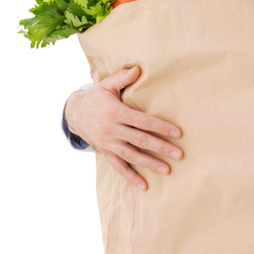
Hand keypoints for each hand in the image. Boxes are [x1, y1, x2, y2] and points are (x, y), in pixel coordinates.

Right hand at [64, 66, 182, 189]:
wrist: (74, 113)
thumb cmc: (96, 97)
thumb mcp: (107, 84)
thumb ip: (123, 77)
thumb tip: (138, 68)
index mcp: (116, 112)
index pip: (143, 121)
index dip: (161, 127)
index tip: (177, 133)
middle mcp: (112, 130)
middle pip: (140, 140)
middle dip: (161, 148)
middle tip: (179, 154)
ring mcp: (108, 143)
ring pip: (132, 156)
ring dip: (150, 164)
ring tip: (167, 170)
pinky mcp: (105, 152)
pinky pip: (119, 167)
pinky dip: (131, 177)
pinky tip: (144, 185)